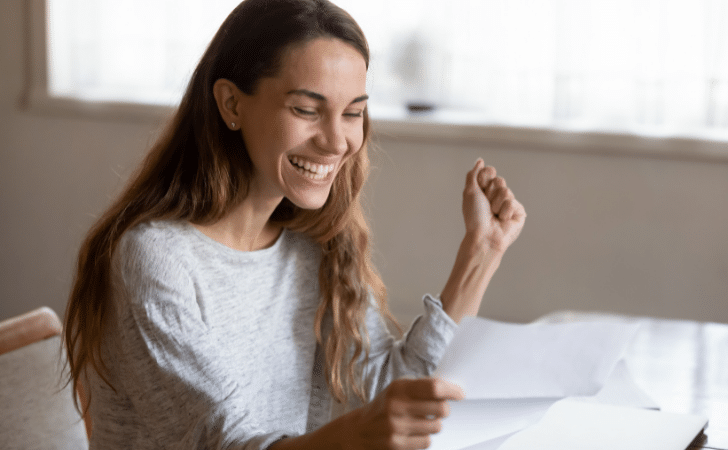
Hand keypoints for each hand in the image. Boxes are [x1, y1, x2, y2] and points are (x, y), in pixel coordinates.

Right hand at [343, 378, 464, 449]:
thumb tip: (450, 390)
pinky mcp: (398, 445)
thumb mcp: (397, 389)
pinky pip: (427, 442)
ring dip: (433, 425)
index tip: (459, 394)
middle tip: (438, 409)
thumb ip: (420, 387)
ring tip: (421, 421)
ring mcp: (397, 427)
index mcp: (398, 388)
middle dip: (444, 409)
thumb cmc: (384, 407)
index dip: (451, 391)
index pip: (434, 388)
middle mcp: (397, 406)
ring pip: (436, 427)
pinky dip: (424, 438)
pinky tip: (412, 433)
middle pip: (441, 409)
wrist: (358, 430)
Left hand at [462, 159, 525, 253]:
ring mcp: (509, 204)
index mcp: (485, 190)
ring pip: (506, 191)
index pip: (490, 172)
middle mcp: (497, 196)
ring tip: (494, 215)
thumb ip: (474, 174)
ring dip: (496, 204)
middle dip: (490, 193)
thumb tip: (480, 160)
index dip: (484, 179)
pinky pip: (512, 202)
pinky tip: (502, 220)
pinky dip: (504, 211)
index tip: (480, 189)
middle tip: (487, 206)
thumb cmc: (474, 217)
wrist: (484, 236)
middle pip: (499, 180)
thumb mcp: (470, 192)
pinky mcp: (519, 212)